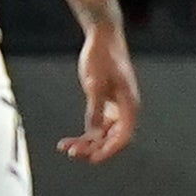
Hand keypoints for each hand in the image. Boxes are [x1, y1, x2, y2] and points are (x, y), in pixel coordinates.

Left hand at [62, 22, 140, 161]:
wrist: (103, 36)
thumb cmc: (103, 56)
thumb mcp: (95, 83)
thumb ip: (95, 108)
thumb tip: (93, 132)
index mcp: (129, 104)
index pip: (124, 136)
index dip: (110, 150)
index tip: (93, 159)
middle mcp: (125, 110)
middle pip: (112, 139)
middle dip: (94, 148)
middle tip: (72, 152)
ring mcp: (116, 108)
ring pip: (103, 135)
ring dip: (87, 143)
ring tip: (66, 147)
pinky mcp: (106, 104)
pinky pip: (96, 126)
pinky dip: (84, 134)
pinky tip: (69, 141)